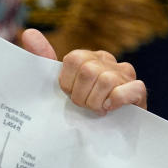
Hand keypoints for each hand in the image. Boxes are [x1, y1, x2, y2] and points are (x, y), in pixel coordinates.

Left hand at [21, 28, 147, 113]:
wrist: (104, 134)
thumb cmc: (79, 107)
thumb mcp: (59, 86)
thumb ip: (44, 60)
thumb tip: (28, 33)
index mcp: (88, 57)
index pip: (74, 59)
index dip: (68, 83)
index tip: (69, 95)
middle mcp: (107, 61)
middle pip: (88, 71)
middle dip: (81, 96)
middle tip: (83, 106)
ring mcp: (125, 74)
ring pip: (106, 80)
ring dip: (96, 102)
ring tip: (96, 110)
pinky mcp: (138, 91)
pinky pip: (131, 89)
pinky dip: (117, 101)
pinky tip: (110, 109)